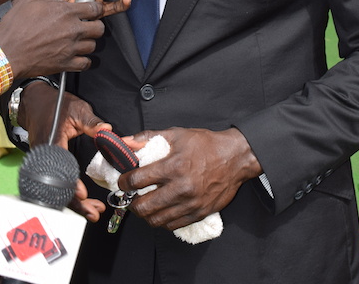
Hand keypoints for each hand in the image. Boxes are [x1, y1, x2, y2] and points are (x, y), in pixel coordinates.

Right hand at [0, 0, 127, 77]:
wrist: (5, 52)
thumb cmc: (15, 25)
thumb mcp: (30, 1)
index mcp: (66, 12)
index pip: (95, 8)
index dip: (96, 9)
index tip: (93, 11)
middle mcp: (72, 30)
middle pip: (99, 28)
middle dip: (95, 26)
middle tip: (87, 26)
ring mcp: (70, 48)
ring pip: (93, 45)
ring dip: (88, 43)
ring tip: (79, 41)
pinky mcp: (65, 64)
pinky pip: (85, 63)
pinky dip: (83, 61)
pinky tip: (76, 56)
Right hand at [19, 84, 108, 220]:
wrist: (36, 104)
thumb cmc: (57, 106)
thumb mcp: (78, 110)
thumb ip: (92, 122)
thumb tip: (107, 130)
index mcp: (52, 142)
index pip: (59, 168)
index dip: (70, 184)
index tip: (82, 194)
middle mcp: (43, 157)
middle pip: (55, 187)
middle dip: (74, 203)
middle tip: (94, 212)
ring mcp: (41, 164)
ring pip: (54, 191)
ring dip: (72, 203)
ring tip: (92, 211)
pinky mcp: (43, 167)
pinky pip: (54, 186)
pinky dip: (67, 196)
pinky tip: (82, 202)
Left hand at [117, 127, 261, 230]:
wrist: (234, 158)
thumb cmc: (205, 144)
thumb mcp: (177, 134)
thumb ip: (149, 137)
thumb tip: (126, 141)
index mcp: (174, 166)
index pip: (138, 180)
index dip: (124, 182)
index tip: (123, 182)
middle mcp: (181, 187)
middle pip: (144, 206)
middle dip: (131, 202)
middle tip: (130, 196)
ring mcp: (190, 203)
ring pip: (156, 220)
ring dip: (145, 214)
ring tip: (144, 204)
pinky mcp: (198, 213)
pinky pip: (172, 225)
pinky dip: (161, 220)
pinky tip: (160, 210)